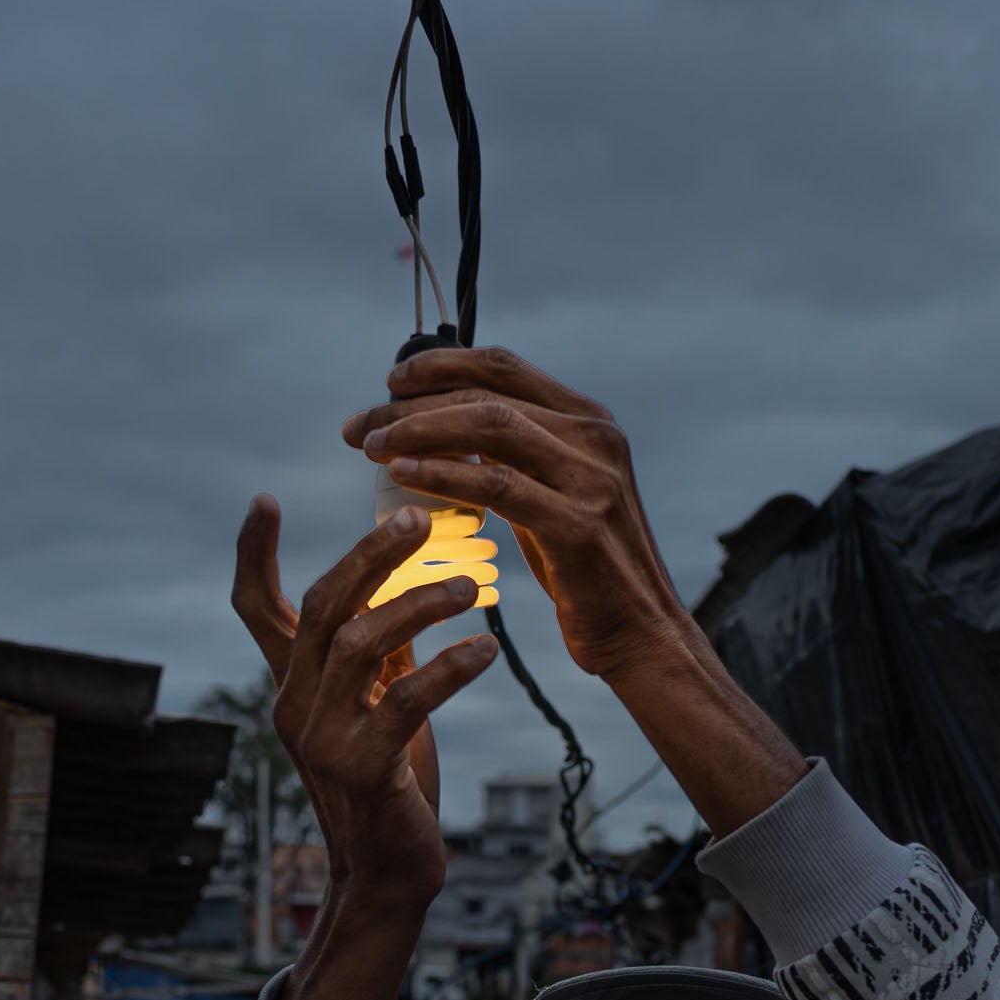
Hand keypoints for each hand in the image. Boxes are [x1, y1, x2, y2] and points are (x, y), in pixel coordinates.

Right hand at [230, 496, 497, 902]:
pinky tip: (486, 650)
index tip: (264, 499)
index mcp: (294, 685)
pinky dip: (449, 668)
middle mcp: (295, 704)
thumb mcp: (377, 707)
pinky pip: (405, 699)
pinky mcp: (362, 768)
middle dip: (369, 556)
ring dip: (420, 605)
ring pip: (360, 643)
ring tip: (471, 588)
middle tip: (418, 521)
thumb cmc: (388, 783)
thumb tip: (404, 584)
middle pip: (322, 607)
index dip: (255, 555)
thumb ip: (381, 653)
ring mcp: (322, 738)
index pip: (257, 609)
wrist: (387, 874)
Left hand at [342, 348, 696, 684]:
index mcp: (590, 421)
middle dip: (413, 405)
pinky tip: (404, 474)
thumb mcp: (553, 494)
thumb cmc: (586, 568)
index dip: (439, 366)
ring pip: (491, 428)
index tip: (388, 384)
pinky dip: (444, 474)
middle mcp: (597, 438)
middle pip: (487, 396)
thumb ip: (516, 455)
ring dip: (420, 431)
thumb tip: (444, 423)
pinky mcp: (579, 526)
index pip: (503, 367)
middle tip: (360, 426)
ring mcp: (592, 480)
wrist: (640, 633)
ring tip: (371, 447)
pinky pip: (498, 486)